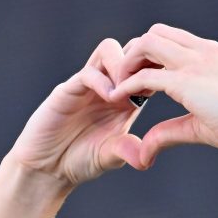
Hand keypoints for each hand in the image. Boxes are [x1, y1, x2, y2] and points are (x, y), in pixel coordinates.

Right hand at [7, 39, 151, 188]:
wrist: (47, 169)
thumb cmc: (79, 161)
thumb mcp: (111, 157)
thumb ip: (128, 151)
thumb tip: (146, 158)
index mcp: (124, 99)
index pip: (147, 68)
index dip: (160, 70)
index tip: (171, 83)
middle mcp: (106, 85)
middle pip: (130, 49)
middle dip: (144, 60)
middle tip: (151, 82)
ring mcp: (87, 85)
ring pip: (109, 50)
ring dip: (123, 64)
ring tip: (126, 91)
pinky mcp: (67, 90)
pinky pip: (88, 72)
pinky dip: (103, 80)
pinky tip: (110, 99)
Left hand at [110, 24, 217, 166]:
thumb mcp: (201, 123)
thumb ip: (170, 130)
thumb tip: (146, 150)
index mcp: (212, 54)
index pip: (172, 37)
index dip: (150, 54)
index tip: (141, 77)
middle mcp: (203, 51)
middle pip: (154, 33)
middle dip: (134, 53)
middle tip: (124, 79)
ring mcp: (195, 63)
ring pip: (147, 43)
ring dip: (128, 62)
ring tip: (120, 86)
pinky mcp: (186, 82)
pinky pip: (146, 76)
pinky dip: (127, 84)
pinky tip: (118, 97)